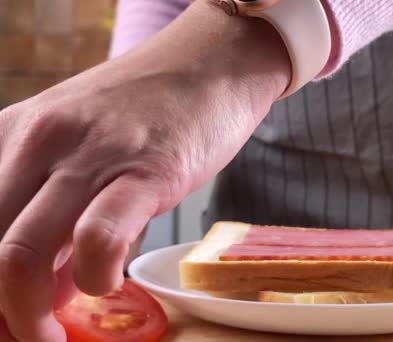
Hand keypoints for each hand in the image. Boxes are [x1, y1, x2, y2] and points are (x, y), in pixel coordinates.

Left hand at [0, 2, 289, 340]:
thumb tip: (40, 290)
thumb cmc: (150, 110)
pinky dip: (94, 278)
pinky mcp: (145, 169)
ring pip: (19, 253)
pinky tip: (107, 280)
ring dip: (27, 316)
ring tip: (51, 336)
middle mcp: (37, 141)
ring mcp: (90, 154)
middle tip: (21, 337)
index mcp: (11, 134)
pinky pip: (97, 238)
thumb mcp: (81, 151)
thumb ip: (55, 219)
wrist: (211, 63)